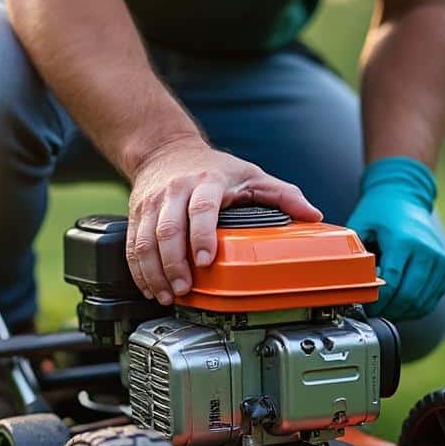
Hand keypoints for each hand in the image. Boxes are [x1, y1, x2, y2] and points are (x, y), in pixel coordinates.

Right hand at [126, 138, 321, 303]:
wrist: (165, 150)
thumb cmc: (213, 166)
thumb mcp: (251, 175)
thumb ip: (282, 195)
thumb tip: (312, 215)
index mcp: (205, 181)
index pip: (201, 208)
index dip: (201, 235)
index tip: (204, 261)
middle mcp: (174, 192)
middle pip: (168, 231)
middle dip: (174, 265)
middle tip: (184, 290)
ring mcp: (151, 204)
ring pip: (145, 242)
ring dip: (154, 273)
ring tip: (167, 296)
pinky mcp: (136, 215)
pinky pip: (132, 246)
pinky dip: (139, 271)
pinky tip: (150, 288)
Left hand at [347, 156, 444, 320]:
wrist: (406, 196)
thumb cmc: (379, 212)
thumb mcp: (361, 226)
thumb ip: (355, 253)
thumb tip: (345, 281)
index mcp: (404, 241)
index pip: (393, 283)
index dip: (378, 301)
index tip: (366, 306)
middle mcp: (427, 252)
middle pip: (408, 296)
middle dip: (389, 309)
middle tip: (373, 312)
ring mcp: (440, 261)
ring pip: (421, 302)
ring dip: (402, 311)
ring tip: (385, 309)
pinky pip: (431, 299)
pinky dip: (415, 308)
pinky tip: (400, 305)